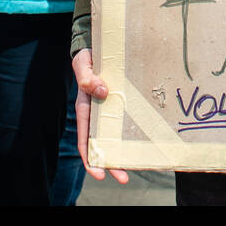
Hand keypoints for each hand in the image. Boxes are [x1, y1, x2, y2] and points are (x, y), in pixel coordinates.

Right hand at [72, 48, 127, 184]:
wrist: (97, 46)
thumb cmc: (87, 57)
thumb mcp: (83, 64)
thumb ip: (87, 77)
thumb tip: (102, 91)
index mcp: (85, 108)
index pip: (86, 139)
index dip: (90, 158)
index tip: (98, 173)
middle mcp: (97, 113)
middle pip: (102, 144)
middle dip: (111, 163)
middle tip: (124, 178)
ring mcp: (109, 109)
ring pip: (115, 135)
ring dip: (123, 151)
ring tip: (137, 165)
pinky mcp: (121, 102)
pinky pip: (126, 120)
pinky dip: (131, 132)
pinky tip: (143, 141)